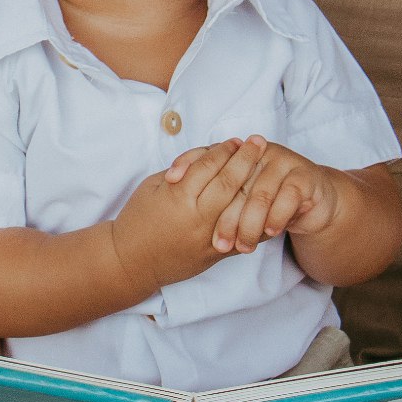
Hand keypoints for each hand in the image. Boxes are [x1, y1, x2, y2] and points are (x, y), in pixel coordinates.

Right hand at [109, 137, 268, 291]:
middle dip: (246, 159)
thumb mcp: (152, 186)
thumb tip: (211, 155)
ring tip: (266, 168)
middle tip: (259, 143)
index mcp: (177, 197)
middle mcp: (195, 217)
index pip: (207, 166)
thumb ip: (182, 171)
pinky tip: (271, 203)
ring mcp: (208, 237)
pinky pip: (243, 235)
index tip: (236, 140)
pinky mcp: (215, 253)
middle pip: (229, 183)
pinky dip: (258, 219)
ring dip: (255, 185)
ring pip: (240, 207)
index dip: (224, 150)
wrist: (131, 261)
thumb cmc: (138, 219)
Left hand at [167, 133, 341, 255]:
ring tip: (243, 247)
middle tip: (217, 244)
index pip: (206, 158)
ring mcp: (284, 161)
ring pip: (261, 193)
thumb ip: (216, 194)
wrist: (315, 198)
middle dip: (226, 216)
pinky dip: (277, 217)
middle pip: (235, 180)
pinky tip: (270, 234)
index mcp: (238, 151)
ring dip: (252, 223)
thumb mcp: (237, 195)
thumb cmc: (267, 198)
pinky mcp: (306, 177)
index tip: (176, 191)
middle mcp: (259, 152)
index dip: (189, 169)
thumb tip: (179, 202)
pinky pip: (289, 197)